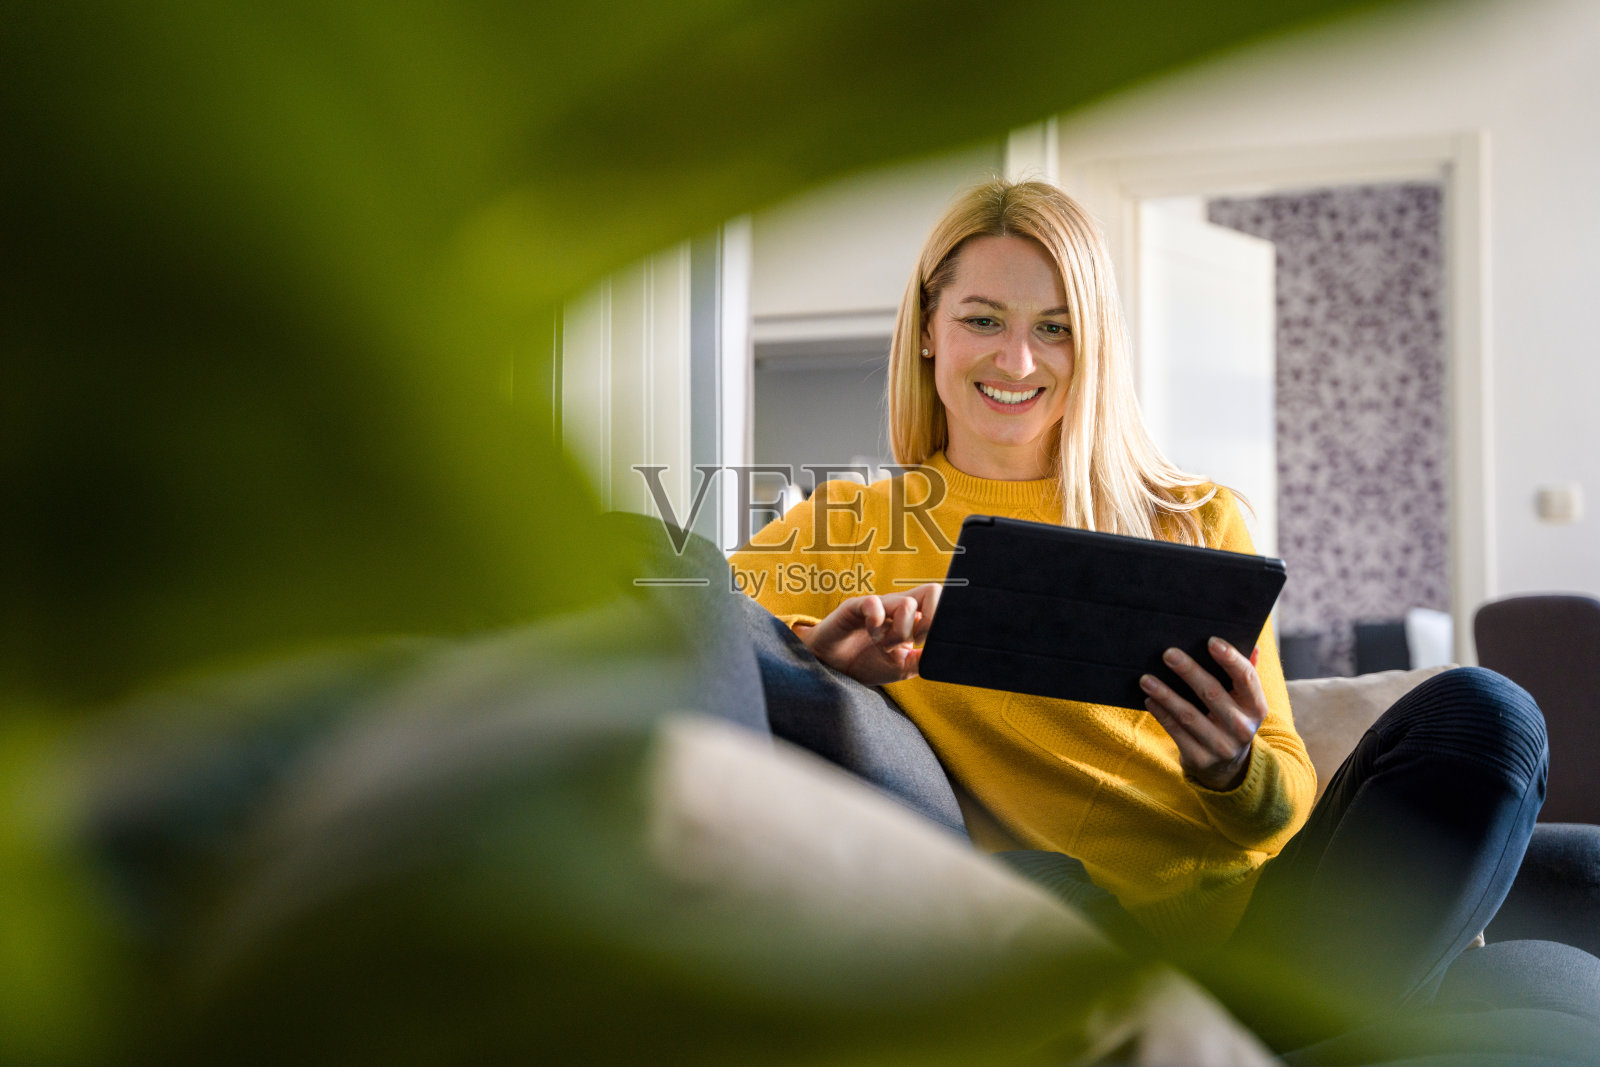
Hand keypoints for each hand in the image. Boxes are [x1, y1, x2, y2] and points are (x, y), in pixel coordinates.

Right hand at [794, 583, 941, 685]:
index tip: (927, 644)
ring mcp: (879, 605)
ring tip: (883, 645)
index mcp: (913, 619)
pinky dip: (877, 623)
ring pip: (907, 604)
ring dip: (899, 632)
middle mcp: (899, 607)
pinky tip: (870, 634)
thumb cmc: (866, 663)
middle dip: (929, 622)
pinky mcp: (857, 606)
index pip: (940, 602)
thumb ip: (922, 661)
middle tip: (914, 641)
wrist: (832, 666)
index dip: (941, 621)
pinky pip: (875, 603)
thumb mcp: (901, 669)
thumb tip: (942, 655)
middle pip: (933, 591)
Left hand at [1140, 638, 1265, 791]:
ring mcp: (1221, 746)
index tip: (1211, 640)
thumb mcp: (1244, 701)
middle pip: (1212, 693)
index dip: (1230, 658)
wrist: (1229, 767)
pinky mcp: (1200, 759)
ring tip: (1145, 678)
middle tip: (1168, 653)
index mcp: (1257, 707)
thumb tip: (1251, 643)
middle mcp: (1242, 728)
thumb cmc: (1232, 718)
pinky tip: (1149, 698)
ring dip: (1165, 694)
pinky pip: (1175, 731)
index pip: (1246, 678)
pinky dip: (1160, 713)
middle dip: (1189, 671)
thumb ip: (1245, 673)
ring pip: (1188, 715)